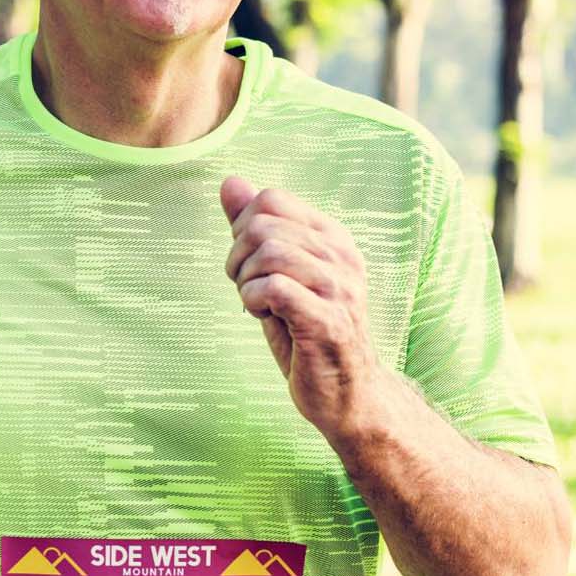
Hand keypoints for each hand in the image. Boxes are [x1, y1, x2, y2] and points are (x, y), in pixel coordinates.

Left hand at [220, 179, 384, 434]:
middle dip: (237, 258)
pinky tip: (266, 316)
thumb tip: (230, 182)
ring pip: (268, 253)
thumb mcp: (276, 274)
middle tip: (249, 289)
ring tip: (258, 305)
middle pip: (262, 225)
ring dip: (246, 282)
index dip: (242, 229)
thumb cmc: (305, 332)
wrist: (345, 394)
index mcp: (332, 237)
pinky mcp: (328, 320)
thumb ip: (253, 229)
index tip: (249, 264)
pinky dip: (253, 301)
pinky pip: (273, 287)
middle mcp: (341, 255)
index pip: (271, 199)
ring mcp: (339, 287)